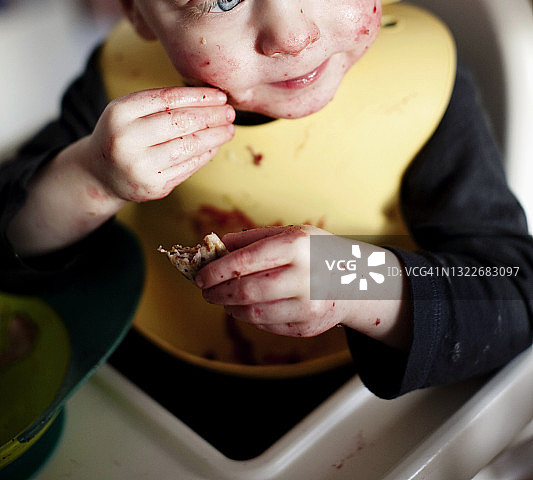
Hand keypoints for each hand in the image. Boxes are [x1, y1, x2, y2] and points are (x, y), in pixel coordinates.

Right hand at [85, 86, 234, 204]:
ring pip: (188, 146)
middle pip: (180, 122)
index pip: (168, 99)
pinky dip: (205, 154)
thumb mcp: (129, 111)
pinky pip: (187, 167)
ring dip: (214, 137)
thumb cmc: (122, 133)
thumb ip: (161, 102)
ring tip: (229, 129)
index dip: (199, 96)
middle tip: (230, 112)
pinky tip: (214, 146)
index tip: (220, 95)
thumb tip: (211, 98)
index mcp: (120, 113)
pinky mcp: (152, 186)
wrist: (99, 172)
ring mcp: (138, 166)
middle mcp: (125, 140)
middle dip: (211, 116)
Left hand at [197, 225, 343, 337]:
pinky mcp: (307, 327)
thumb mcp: (292, 233)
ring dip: (230, 307)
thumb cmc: (317, 252)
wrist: (358, 280)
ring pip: (253, 313)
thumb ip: (254, 238)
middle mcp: (305, 276)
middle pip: (246, 291)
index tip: (200, 275)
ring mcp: (308, 305)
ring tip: (222, 298)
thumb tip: (218, 245)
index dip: (217, 270)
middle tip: (206, 290)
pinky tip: (245, 307)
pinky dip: (249, 317)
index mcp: (297, 246)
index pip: (245, 261)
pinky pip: (267, 326)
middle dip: (218, 292)